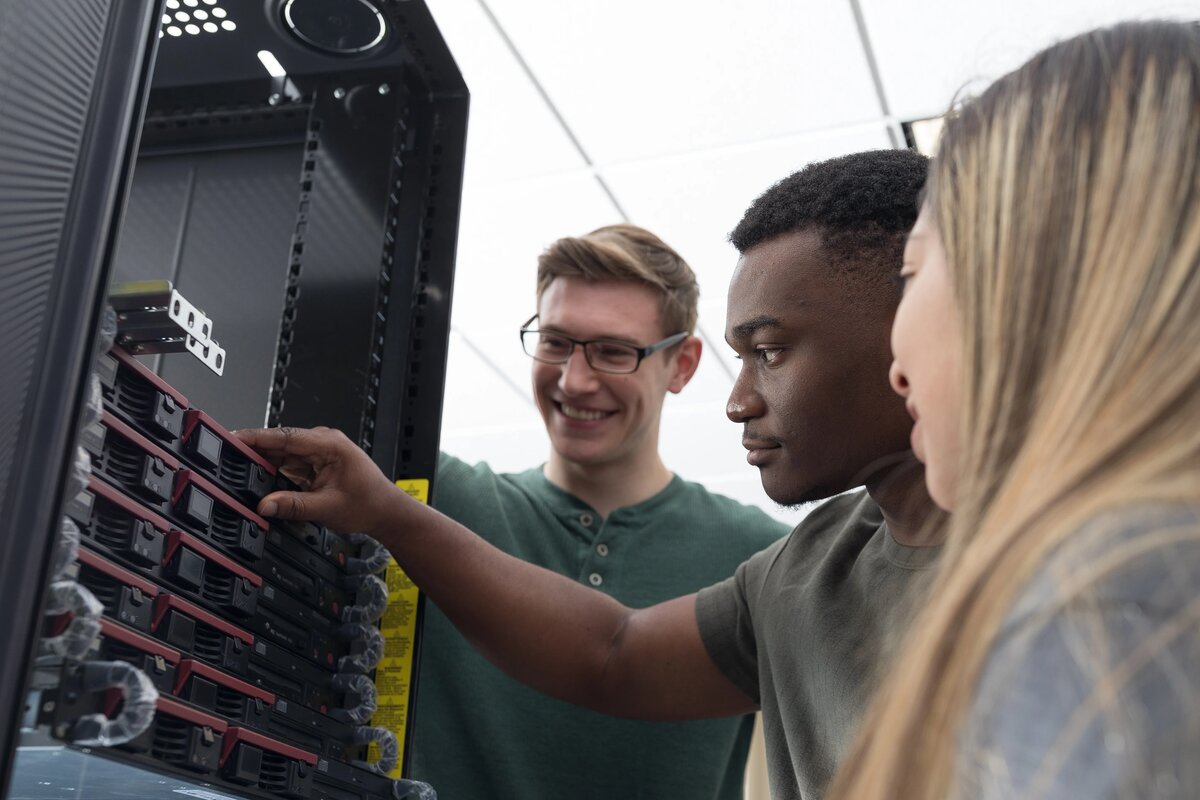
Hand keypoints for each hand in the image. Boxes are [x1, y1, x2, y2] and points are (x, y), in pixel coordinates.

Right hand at [233, 426, 400, 533]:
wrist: (386, 511)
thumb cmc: (368, 503)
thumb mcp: (327, 507)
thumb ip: (293, 506)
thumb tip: (264, 505)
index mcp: (328, 443)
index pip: (283, 435)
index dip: (255, 436)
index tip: (232, 437)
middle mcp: (322, 442)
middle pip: (278, 443)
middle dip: (253, 450)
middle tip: (226, 458)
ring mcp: (318, 452)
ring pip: (281, 453)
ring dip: (262, 462)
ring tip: (238, 470)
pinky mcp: (314, 463)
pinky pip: (288, 463)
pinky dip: (273, 471)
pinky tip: (259, 479)